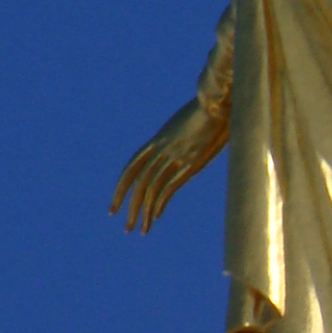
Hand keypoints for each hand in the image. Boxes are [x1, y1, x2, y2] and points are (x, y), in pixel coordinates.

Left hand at [110, 99, 228, 232]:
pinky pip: (170, 187)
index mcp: (158, 140)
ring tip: (140, 229)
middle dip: (130, 207)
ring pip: (152, 188)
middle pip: (138, 183)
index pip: (131, 169)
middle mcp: (162, 150)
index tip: (114, 207)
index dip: (120, 189)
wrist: (217, 102)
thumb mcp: (185, 126)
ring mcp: (176, 156)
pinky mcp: (191, 163)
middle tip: (126, 227)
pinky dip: (160, 203)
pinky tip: (155, 217)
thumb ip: (178, 140)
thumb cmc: (206, 112)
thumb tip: (179, 149)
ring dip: (144, 211)